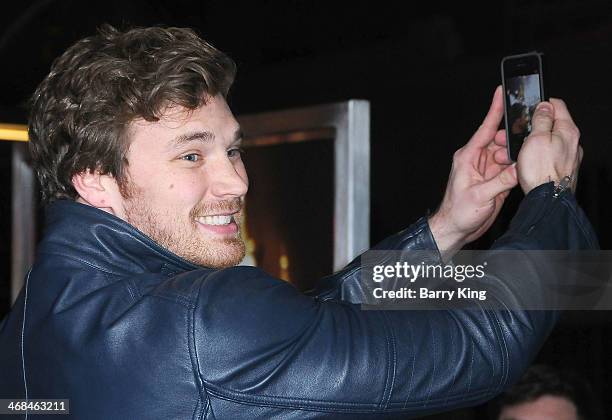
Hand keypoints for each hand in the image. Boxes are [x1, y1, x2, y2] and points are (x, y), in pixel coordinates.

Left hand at [429, 86, 516, 257]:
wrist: (456, 229)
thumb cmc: (458, 212)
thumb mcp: (480, 195)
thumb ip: (501, 181)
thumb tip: (519, 168)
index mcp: (468, 157)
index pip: (484, 129)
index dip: (494, 110)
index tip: (501, 92)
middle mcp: (478, 160)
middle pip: (500, 141)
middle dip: (512, 141)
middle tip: (523, 146)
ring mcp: (488, 170)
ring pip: (507, 155)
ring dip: (516, 157)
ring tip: (522, 163)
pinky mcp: (496, 181)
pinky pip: (510, 168)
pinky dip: (517, 168)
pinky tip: (522, 170)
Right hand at [516, 99, 582, 193]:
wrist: (549, 199)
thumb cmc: (542, 171)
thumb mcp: (536, 138)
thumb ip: (541, 119)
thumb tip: (544, 106)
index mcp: (567, 130)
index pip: (557, 106)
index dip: (541, 104)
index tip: (529, 108)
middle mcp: (571, 143)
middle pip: (550, 126)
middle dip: (531, 129)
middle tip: (517, 135)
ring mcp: (568, 157)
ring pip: (547, 144)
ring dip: (530, 145)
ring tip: (516, 153)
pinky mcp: (563, 170)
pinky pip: (547, 158)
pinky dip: (536, 158)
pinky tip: (525, 165)